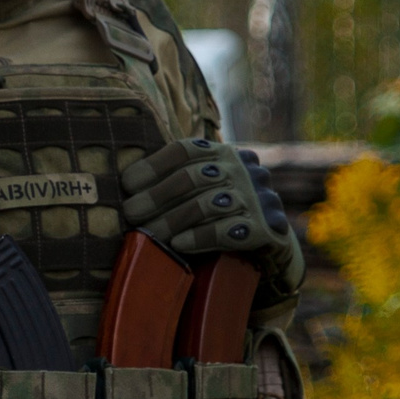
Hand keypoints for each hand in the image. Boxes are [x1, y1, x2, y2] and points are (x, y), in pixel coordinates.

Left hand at [120, 137, 305, 297]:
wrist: (273, 248)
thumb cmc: (224, 218)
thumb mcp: (204, 191)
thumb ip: (178, 184)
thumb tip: (126, 191)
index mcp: (223, 154)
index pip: (185, 149)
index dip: (154, 165)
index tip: (127, 184)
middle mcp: (243, 169)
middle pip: (194, 176)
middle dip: (157, 196)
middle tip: (131, 214)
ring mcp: (257, 197)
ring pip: (208, 204)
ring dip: (172, 220)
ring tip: (149, 234)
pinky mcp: (267, 227)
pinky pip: (228, 230)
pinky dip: (199, 237)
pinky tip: (179, 244)